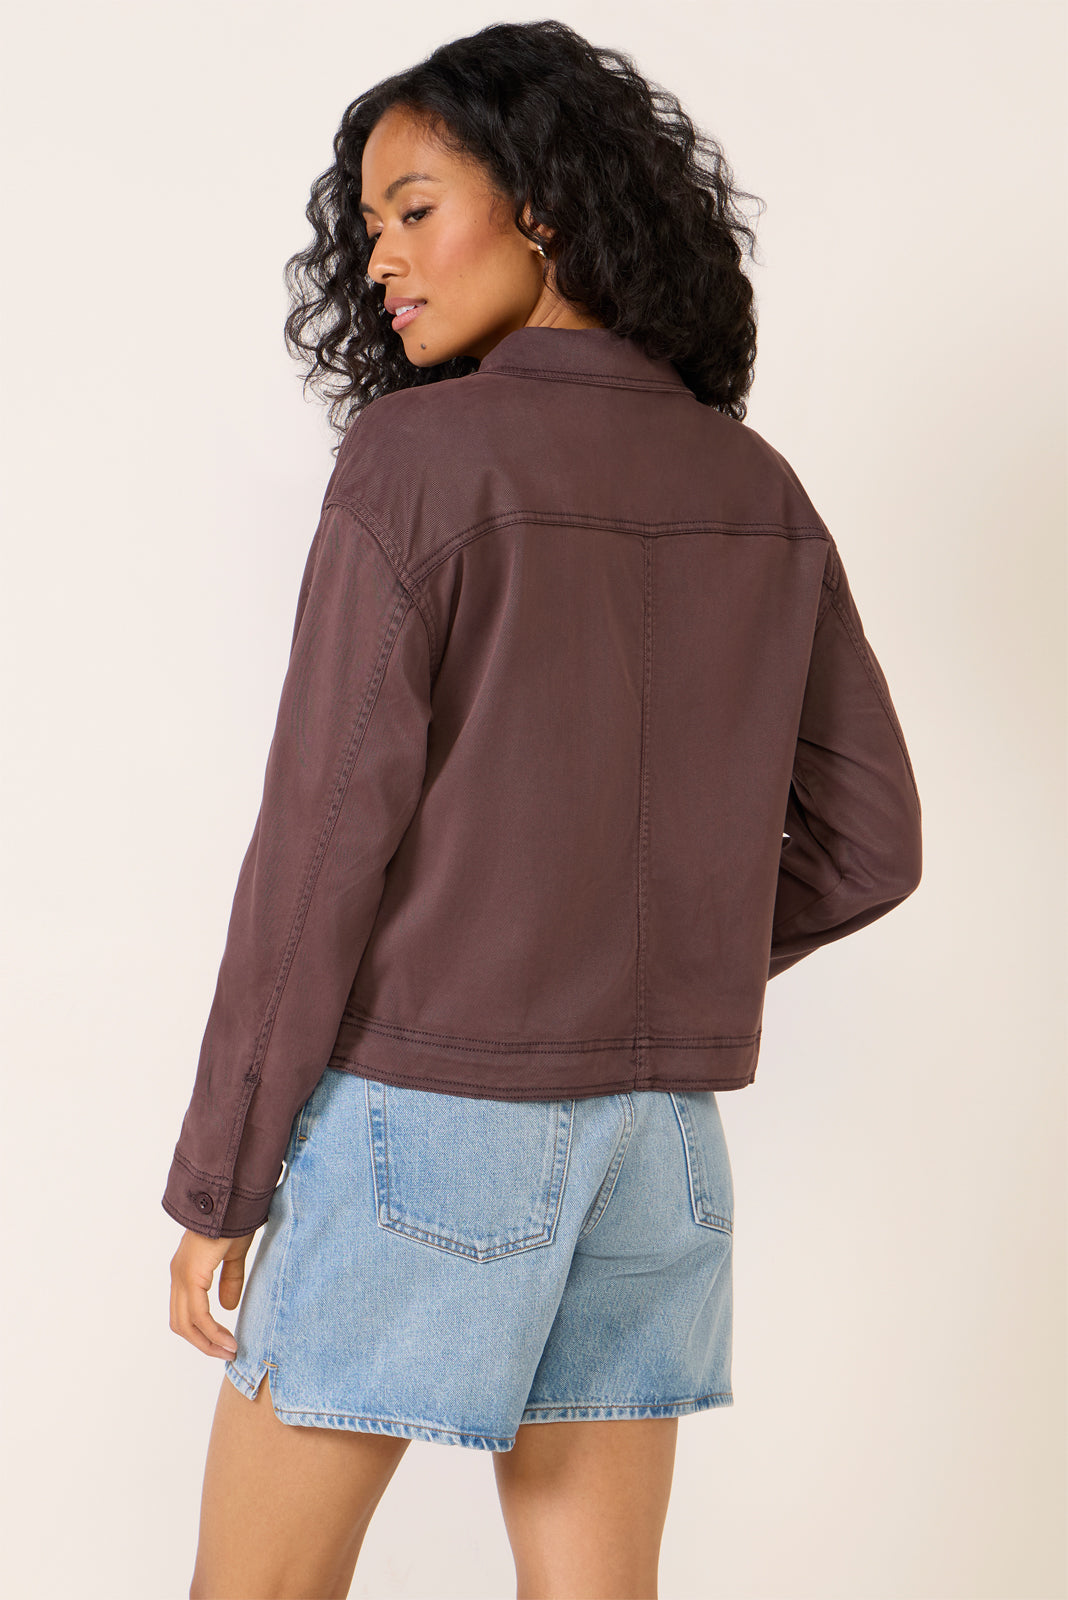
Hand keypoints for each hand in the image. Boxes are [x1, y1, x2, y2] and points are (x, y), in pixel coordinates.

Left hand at [169, 1227, 256, 1358]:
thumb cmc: (234, 1220)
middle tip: (227, 1353)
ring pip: (186, 1323)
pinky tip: (228, 1338)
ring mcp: (181, 1275)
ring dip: (207, 1342)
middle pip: (181, 1323)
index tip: (225, 1343)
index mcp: (186, 1271)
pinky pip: (198, 1314)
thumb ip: (229, 1280)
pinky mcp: (191, 1275)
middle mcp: (178, 1275)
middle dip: (203, 1343)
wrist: (233, 1199)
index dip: (203, 1332)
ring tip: (230, 1350)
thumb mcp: (234, 1255)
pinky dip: (211, 1331)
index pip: (186, 1313)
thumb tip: (227, 1307)